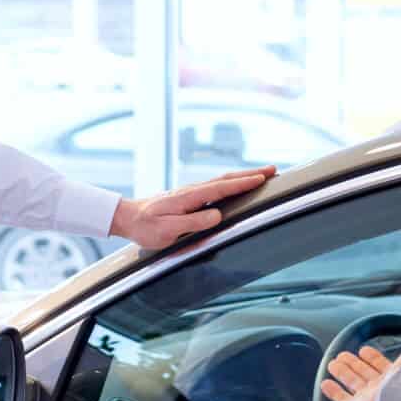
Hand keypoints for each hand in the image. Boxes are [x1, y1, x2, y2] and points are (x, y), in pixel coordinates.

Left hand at [110, 167, 274, 248]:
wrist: (128, 217)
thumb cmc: (146, 227)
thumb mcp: (168, 230)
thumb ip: (193, 222)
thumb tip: (218, 215)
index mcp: (188, 197)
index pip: (221, 188)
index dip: (243, 183)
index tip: (262, 178)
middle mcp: (191, 191)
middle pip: (226, 179)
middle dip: (250, 174)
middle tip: (273, 169)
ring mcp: (190, 192)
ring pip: (221, 181)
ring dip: (242, 177)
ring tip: (261, 175)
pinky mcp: (188, 197)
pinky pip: (215, 187)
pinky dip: (230, 183)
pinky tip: (236, 185)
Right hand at [320, 323, 400, 400]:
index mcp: (398, 377)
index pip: (382, 366)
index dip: (373, 358)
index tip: (364, 350)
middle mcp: (383, 388)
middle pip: (365, 374)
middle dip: (354, 364)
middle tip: (344, 356)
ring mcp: (370, 398)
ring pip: (353, 384)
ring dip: (342, 373)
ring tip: (333, 364)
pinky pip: (343, 400)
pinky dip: (333, 392)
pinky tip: (325, 384)